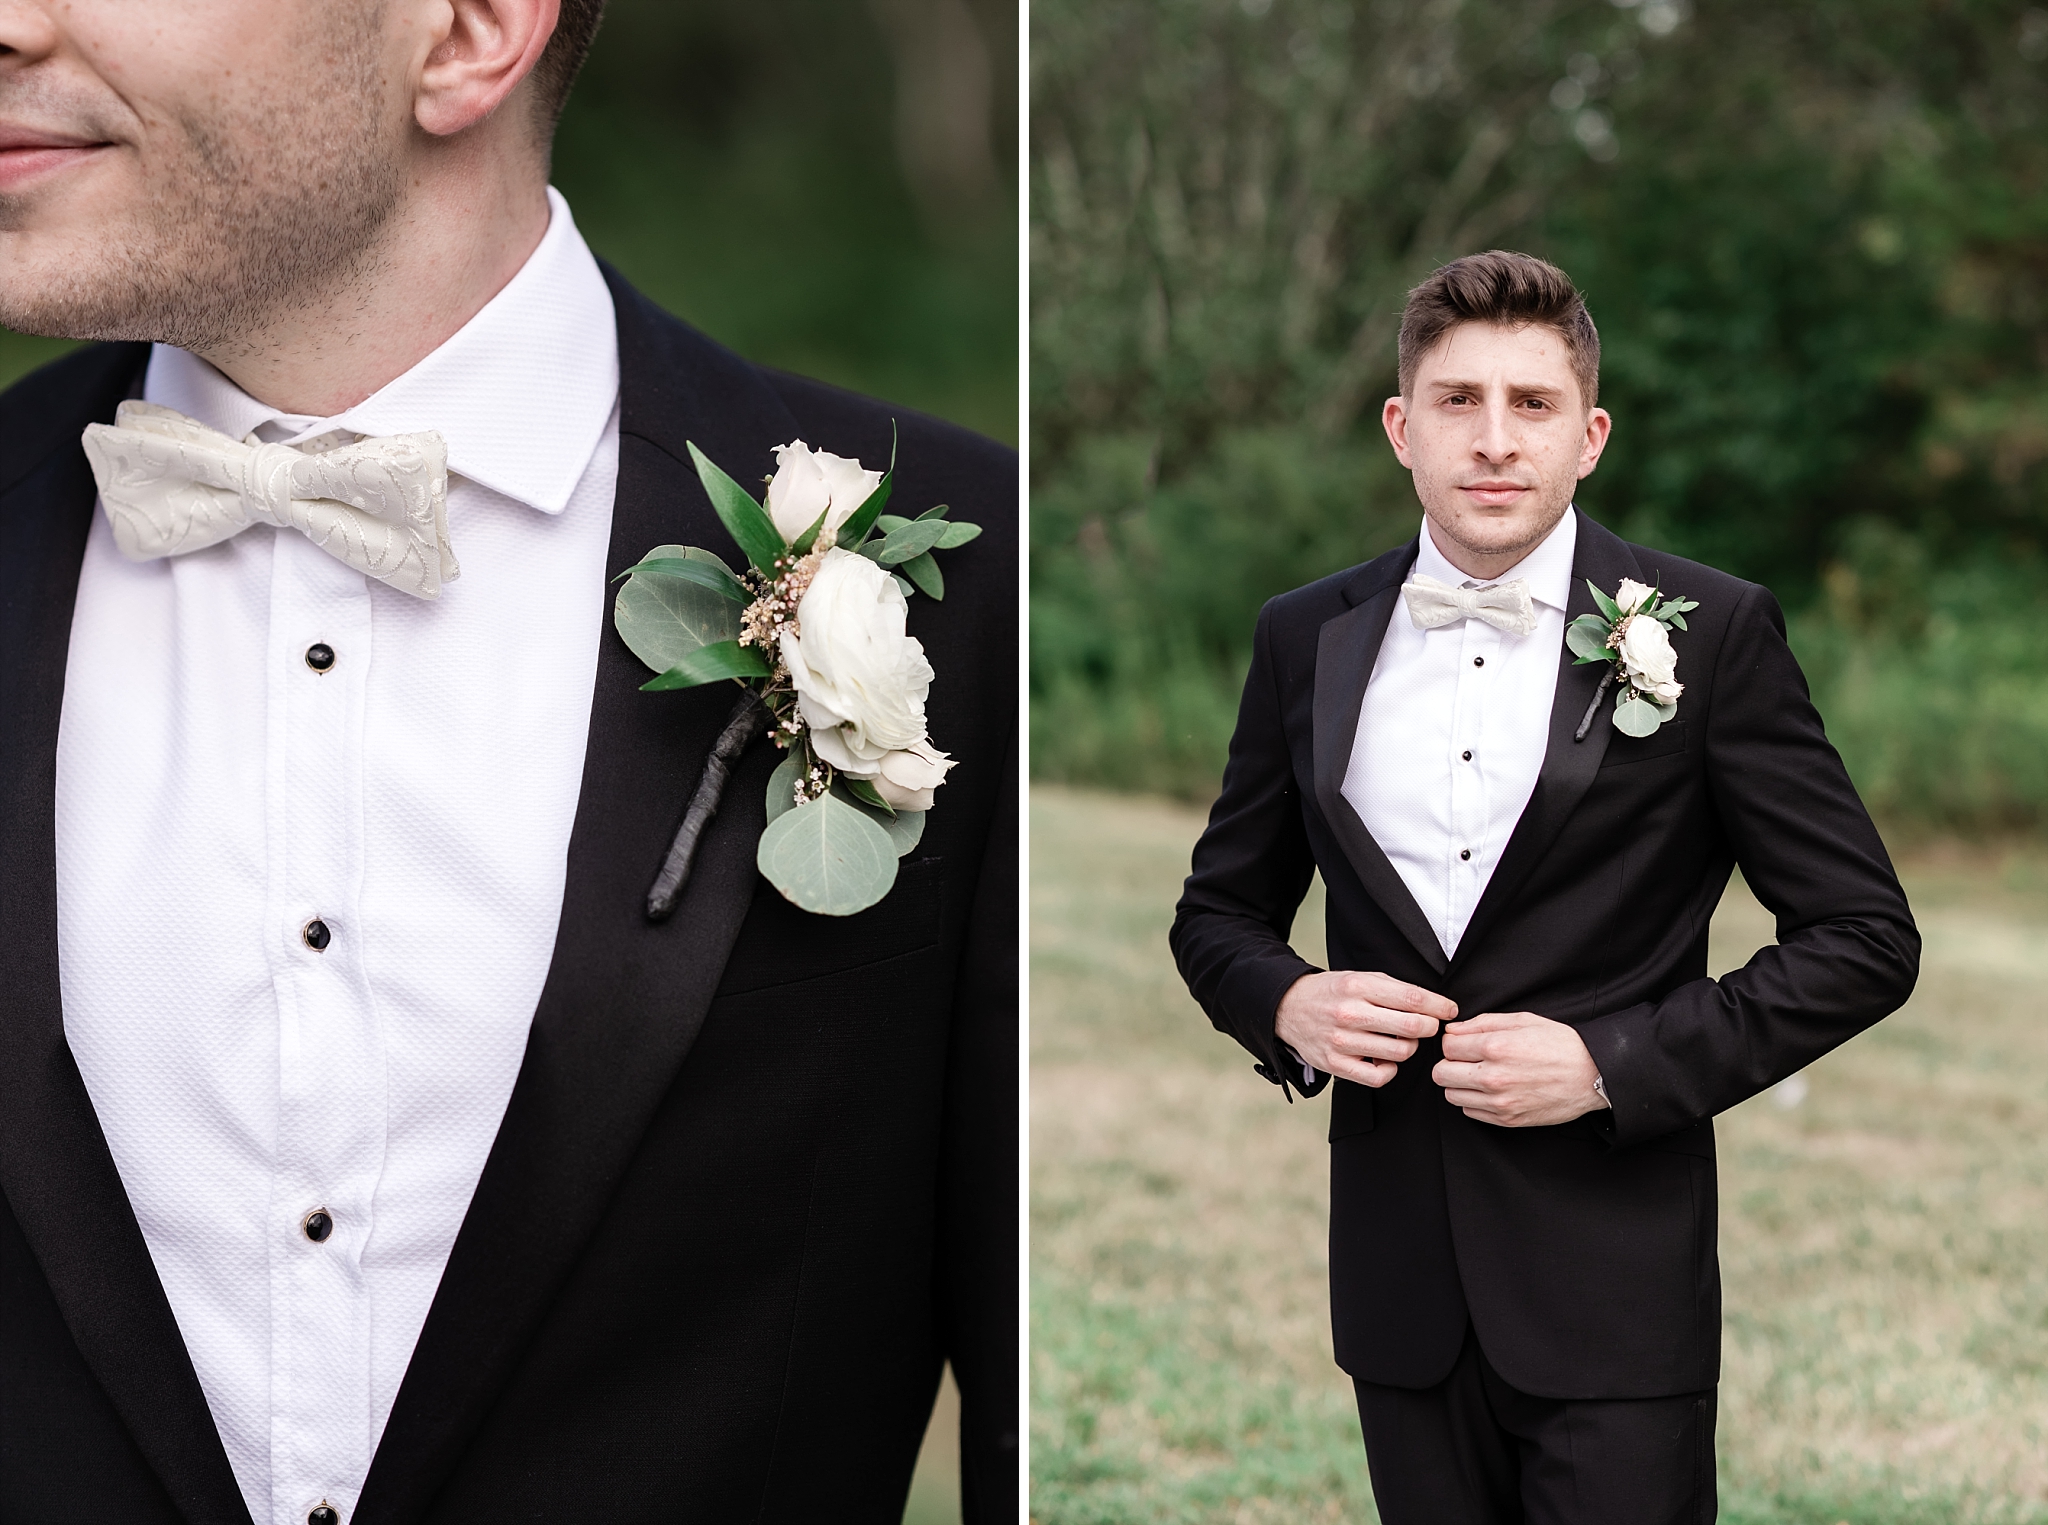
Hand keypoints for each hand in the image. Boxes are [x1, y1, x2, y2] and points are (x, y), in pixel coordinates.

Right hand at [1275, 971, 1457, 1088]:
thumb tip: (1435, 1005)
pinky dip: (1390, 1070)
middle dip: (1430, 1027)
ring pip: (1399, 1053)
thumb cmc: (1332, 993)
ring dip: (1410, 1047)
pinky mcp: (1335, 1064)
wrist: (1288, 1008)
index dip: (1439, 1005)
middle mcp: (1349, 1013)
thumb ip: (1394, 989)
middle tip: (1429, 1026)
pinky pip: (1379, 1077)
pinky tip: (1386, 1059)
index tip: (1449, 1010)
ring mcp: (1341, 1041)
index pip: (1412, 998)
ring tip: (1401, 1040)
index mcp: (1358, 986)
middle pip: (1411, 1027)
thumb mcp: (1360, 977)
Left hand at [1433, 1011, 1607, 1126]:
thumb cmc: (1561, 1045)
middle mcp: (1493, 1077)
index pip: (1447, 1046)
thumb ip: (1482, 1023)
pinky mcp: (1507, 1119)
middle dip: (1450, 1063)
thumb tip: (1453, 1030)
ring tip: (1479, 1075)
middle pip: (1441, 1073)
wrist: (1592, 1075)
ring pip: (1451, 1095)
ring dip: (1460, 1083)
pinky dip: (1474, 1101)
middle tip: (1466, 1060)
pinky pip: (1470, 1111)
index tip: (1463, 1043)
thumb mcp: (1522, 1020)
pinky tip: (1491, 1090)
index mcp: (1495, 1047)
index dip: (1453, 1042)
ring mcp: (1499, 1102)